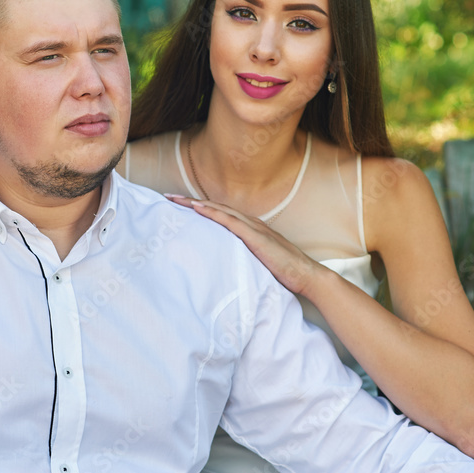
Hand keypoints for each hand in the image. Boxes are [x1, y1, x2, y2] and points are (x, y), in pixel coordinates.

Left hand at [164, 194, 322, 295]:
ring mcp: (253, 228)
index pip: (219, 214)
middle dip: (189, 201)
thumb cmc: (284, 272)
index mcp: (250, 228)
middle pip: (214, 207)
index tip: (178, 206)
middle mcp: (250, 223)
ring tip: (175, 200)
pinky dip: (212, 213)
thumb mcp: (257, 262)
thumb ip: (242, 257)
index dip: (198, 208)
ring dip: (196, 203)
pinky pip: (229, 221)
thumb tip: (224, 264)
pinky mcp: (255, 237)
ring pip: (219, 210)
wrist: (306, 275)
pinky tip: (198, 208)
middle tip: (167, 197)